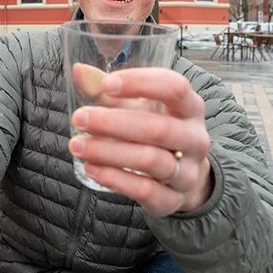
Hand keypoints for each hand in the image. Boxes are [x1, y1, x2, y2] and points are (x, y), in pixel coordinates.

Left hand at [68, 67, 212, 215]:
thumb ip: (109, 91)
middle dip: (114, 123)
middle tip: (79, 118)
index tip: (107, 85)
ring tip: (77, 145)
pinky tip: (91, 168)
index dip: (141, 83)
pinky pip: (145, 190)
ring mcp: (188, 172)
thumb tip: (79, 71)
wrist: (180, 176)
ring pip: (151, 160)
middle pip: (159, 129)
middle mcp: (195, 139)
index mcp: (189, 107)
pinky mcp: (173, 200)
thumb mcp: (137, 107)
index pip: (174, 87)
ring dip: (109, 152)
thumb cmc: (154, 130)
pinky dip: (115, 179)